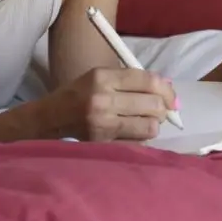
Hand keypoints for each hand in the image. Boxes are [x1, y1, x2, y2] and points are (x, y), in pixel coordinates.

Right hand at [45, 67, 178, 141]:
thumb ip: (130, 80)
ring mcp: (103, 124)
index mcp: (102, 77)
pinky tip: (131, 133)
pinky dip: (140, 138)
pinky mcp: (103, 143)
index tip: (172, 97)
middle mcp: (103, 99)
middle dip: (161, 108)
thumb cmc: (77, 94)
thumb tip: (167, 88)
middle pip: (153, 104)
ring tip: (142, 121)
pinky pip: (137, 143)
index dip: (166, 89)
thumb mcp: (98, 77)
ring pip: (149, 126)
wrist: (49, 118)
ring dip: (151, 124)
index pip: (147, 80)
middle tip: (156, 110)